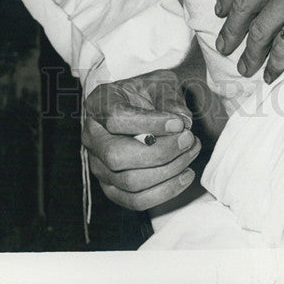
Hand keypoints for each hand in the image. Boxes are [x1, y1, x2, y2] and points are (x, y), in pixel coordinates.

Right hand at [82, 69, 202, 210]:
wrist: (149, 105)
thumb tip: (183, 122)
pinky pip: (136, 200)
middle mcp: (92, 136)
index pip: (116, 118)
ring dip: (168, 171)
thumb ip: (171, 99)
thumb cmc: (152, 92)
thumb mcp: (162, 83)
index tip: (179, 124)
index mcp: (99, 103)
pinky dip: (165, 191)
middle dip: (160, 152)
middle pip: (117, 156)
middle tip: (188, 139)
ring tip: (191, 152)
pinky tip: (186, 175)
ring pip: (129, 182)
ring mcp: (99, 165)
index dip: (149, 124)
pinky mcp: (112, 188)